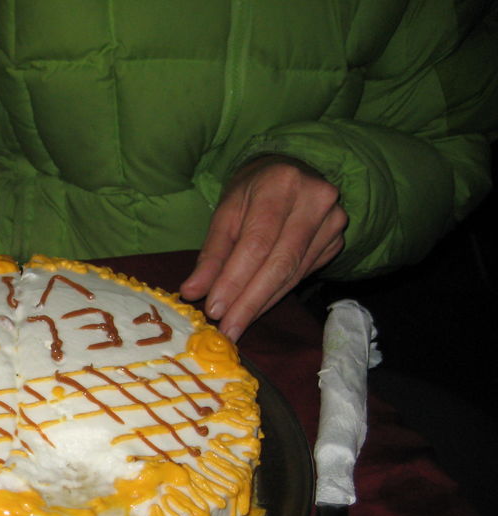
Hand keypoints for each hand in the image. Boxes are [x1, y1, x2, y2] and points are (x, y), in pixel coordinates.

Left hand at [180, 155, 346, 340]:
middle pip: (280, 263)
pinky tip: (257, 309)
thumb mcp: (225, 213)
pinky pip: (302, 276)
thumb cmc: (251, 192)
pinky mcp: (336, 240)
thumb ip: (211, 254)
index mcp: (282, 183)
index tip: (215, 309)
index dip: (235, 279)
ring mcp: (333, 221)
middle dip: (250, 301)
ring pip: (293, 274)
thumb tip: (192, 292)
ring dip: (262, 303)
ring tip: (236, 325)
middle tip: (227, 330)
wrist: (289, 173)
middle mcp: (316, 199)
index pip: (257, 242)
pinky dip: (276, 295)